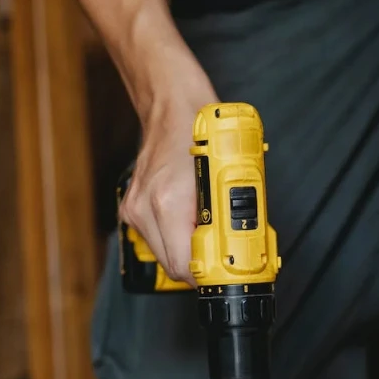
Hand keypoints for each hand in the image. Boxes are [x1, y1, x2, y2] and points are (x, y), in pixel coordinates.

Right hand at [119, 94, 215, 284]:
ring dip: (189, 251)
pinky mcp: (133, 206)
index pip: (183, 265)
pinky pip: (158, 238)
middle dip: (202, 265)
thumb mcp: (229, 172)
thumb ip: (233, 212)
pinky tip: (193, 224)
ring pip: (165, 253)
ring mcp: (134, 207)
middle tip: (226, 257)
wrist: (170, 103)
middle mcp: (145, 208)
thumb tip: (245, 243)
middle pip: (173, 265)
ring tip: (211, 236)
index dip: (208, 275)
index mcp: (168, 202)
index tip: (228, 273)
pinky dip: (178, 237)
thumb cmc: (200, 129)